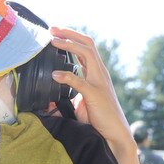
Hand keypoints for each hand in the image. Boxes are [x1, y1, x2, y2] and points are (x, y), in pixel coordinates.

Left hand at [50, 26, 148, 163]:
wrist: (115, 133)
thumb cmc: (99, 119)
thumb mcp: (80, 104)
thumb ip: (68, 97)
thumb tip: (48, 101)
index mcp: (97, 73)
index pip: (85, 48)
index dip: (71, 38)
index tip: (55, 33)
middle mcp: (100, 73)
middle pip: (87, 44)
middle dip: (69, 34)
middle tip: (52, 29)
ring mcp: (99, 82)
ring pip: (87, 54)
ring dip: (69, 46)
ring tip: (53, 42)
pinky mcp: (96, 95)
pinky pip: (80, 82)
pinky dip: (67, 76)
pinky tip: (55, 75)